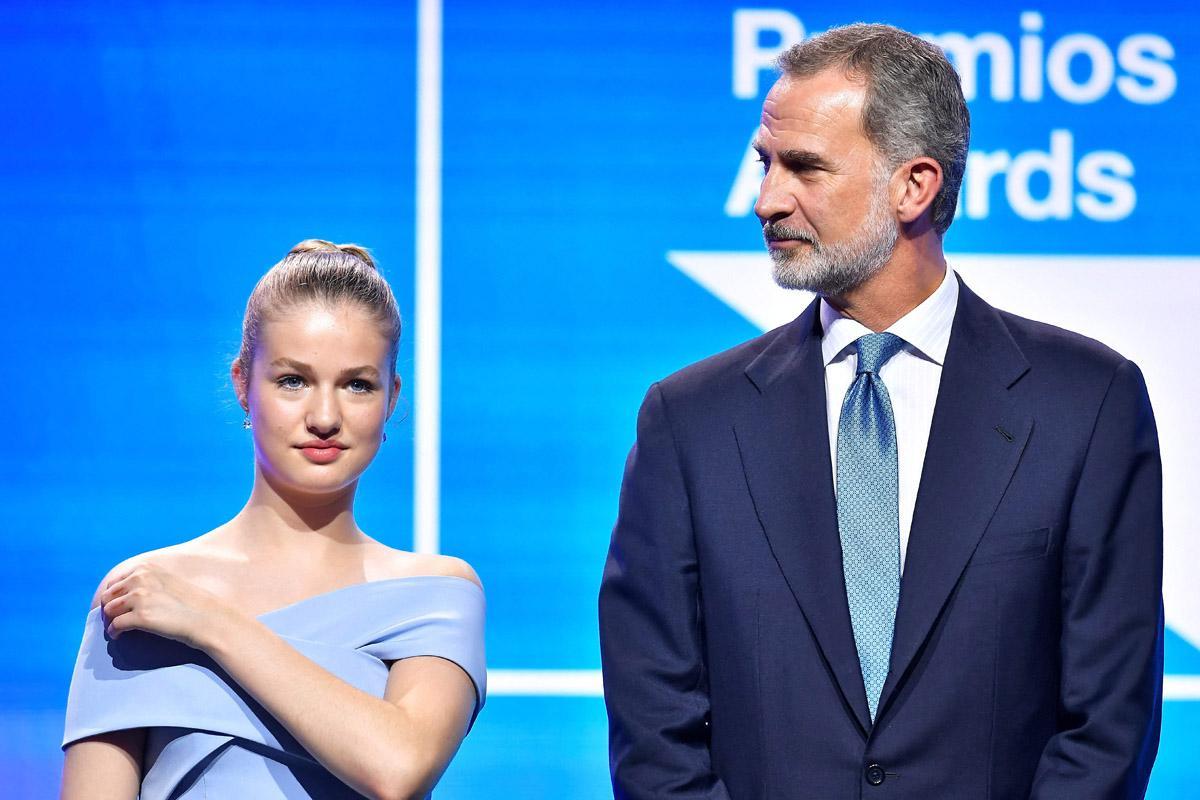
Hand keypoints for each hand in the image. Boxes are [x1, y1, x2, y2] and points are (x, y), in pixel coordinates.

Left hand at [100, 562, 235, 650]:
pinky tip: (120, 636)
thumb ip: (147, 580)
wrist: (207, 617)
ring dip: (110, 620)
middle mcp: (140, 579)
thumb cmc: (190, 602)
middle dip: (109, 609)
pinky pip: (115, 625)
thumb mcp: (167, 580)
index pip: (115, 582)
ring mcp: (139, 598)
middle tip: (114, 619)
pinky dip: (114, 632)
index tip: (117, 606)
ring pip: (109, 610)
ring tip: (117, 628)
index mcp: (146, 568)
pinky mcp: (140, 617)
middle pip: (108, 596)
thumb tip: (129, 592)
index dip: (114, 596)